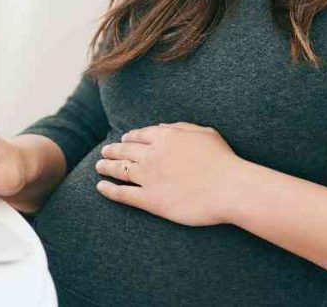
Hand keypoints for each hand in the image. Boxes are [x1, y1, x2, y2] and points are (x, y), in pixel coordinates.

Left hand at [95, 121, 245, 226]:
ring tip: (98, 166)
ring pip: (120, 170)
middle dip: (113, 150)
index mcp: (165, 137)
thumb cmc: (223, 160)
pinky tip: (100, 187)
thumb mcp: (204, 133)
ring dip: (106, 167)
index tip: (123, 139)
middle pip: (125, 151)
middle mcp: (152, 154)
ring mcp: (149, 177)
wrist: (228, 188)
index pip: (140, 135)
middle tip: (104, 151)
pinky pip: (123, 194)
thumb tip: (161, 126)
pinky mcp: (150, 199)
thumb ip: (181, 127)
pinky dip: (109, 190)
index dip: (129, 137)